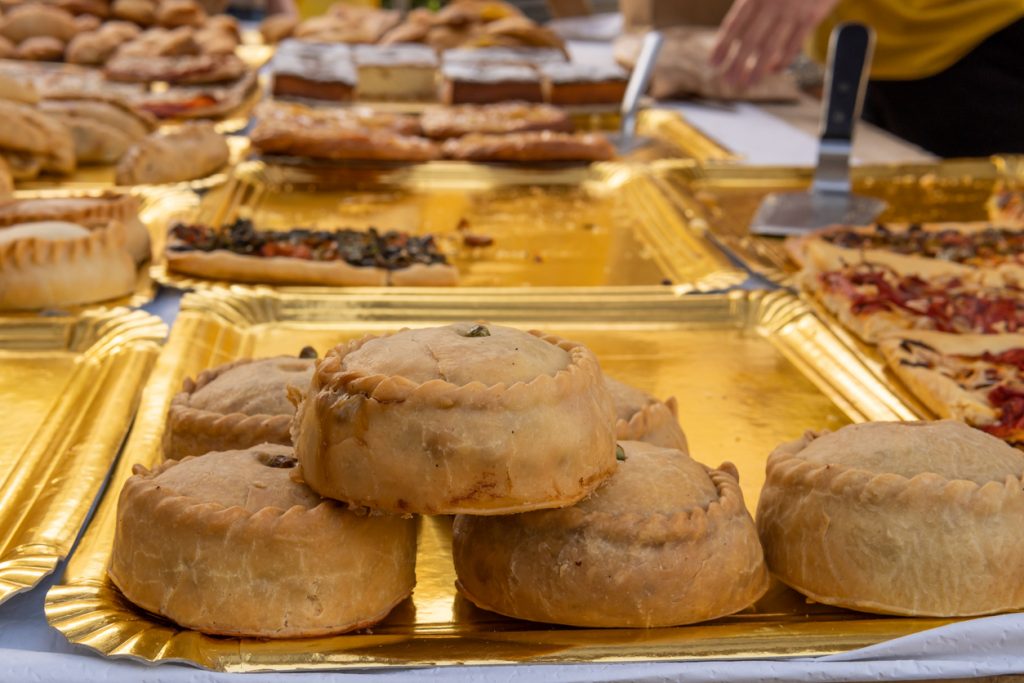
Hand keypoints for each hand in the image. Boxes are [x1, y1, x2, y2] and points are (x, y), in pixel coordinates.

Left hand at [711, 0, 839, 87]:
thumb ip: (750, 2)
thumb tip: (733, 32)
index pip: (734, 24)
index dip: (723, 45)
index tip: (714, 63)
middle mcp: (772, 3)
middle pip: (750, 40)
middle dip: (737, 63)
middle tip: (728, 81)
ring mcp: (792, 12)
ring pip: (770, 47)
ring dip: (756, 69)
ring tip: (747, 83)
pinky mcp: (811, 17)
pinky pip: (793, 45)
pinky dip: (782, 61)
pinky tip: (773, 70)